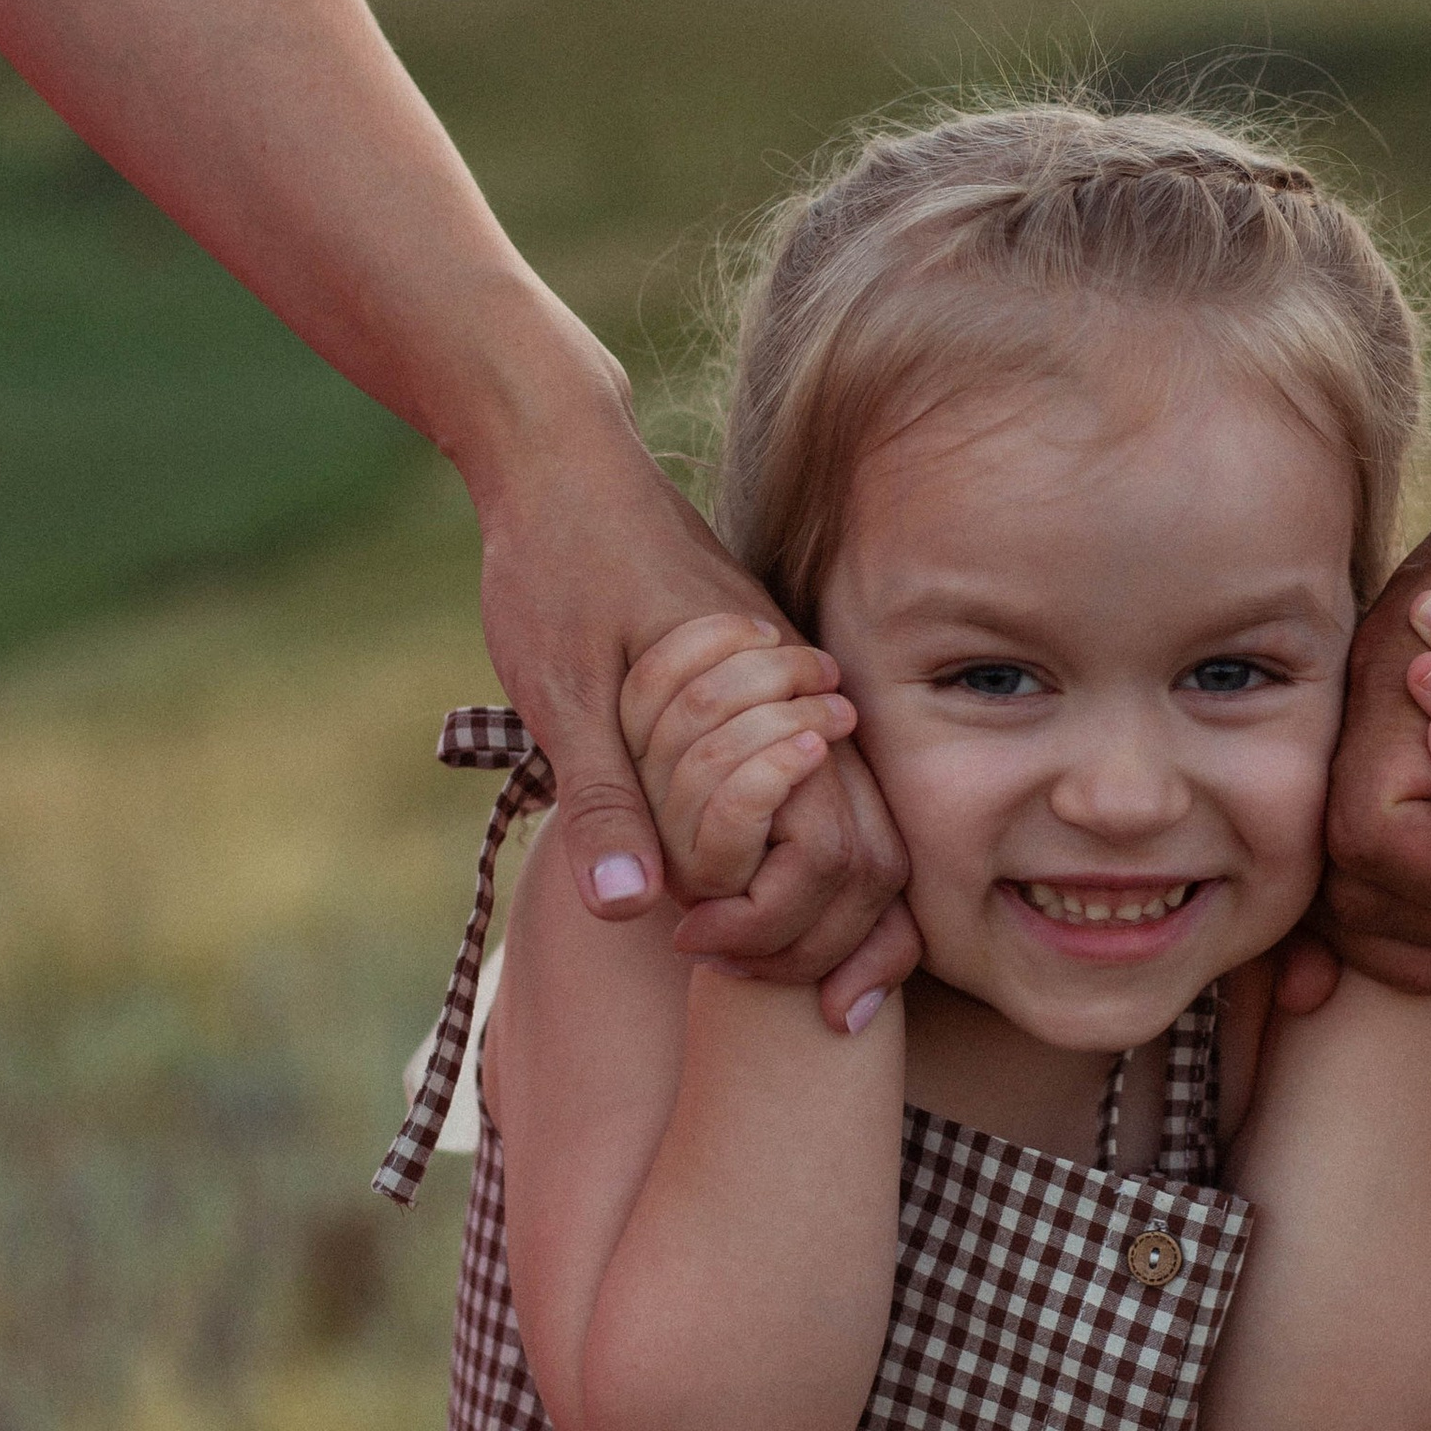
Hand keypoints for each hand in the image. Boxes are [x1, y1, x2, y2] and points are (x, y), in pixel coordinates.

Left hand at [471, 379, 911, 1010]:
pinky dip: (799, 852)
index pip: (836, 845)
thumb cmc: (558, 563)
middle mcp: (805, 693)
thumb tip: (633, 912)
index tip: (696, 945)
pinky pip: (819, 783)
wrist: (560, 461)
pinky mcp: (769, 686)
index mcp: (770, 694)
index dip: (782, 921)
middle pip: (872, 846)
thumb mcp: (562, 690)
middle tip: (726, 969)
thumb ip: (604, 798)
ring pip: (857, 818)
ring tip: (741, 956)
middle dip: (824, 934)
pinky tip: (749, 892)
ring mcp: (795, 688)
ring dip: (814, 901)